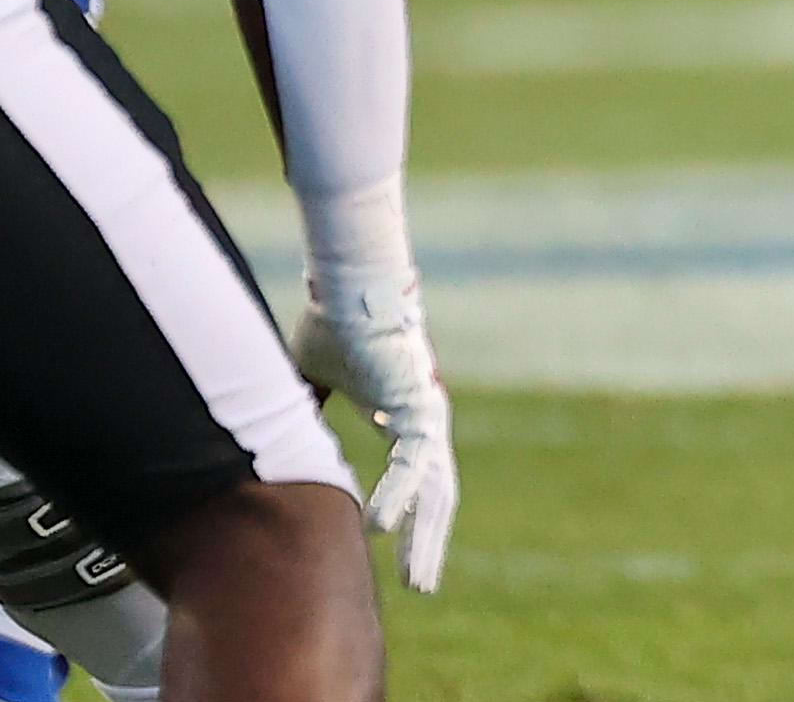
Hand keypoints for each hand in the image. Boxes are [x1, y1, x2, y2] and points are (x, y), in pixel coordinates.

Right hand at [293, 268, 457, 591]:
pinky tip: (382, 527)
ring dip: (424, 536)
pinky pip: (413, 462)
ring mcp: (428, 416)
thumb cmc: (333, 325)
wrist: (346, 287)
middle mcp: (425, 422)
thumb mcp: (311, 383)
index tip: (395, 550)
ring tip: (418, 580)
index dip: (411, 517)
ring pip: (435, 490)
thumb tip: (278, 438)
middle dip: (427, 543)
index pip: (417, 481)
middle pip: (434, 497)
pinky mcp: (420, 406)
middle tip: (421, 587)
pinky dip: (398, 495)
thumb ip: (304, 414)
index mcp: (407, 419)